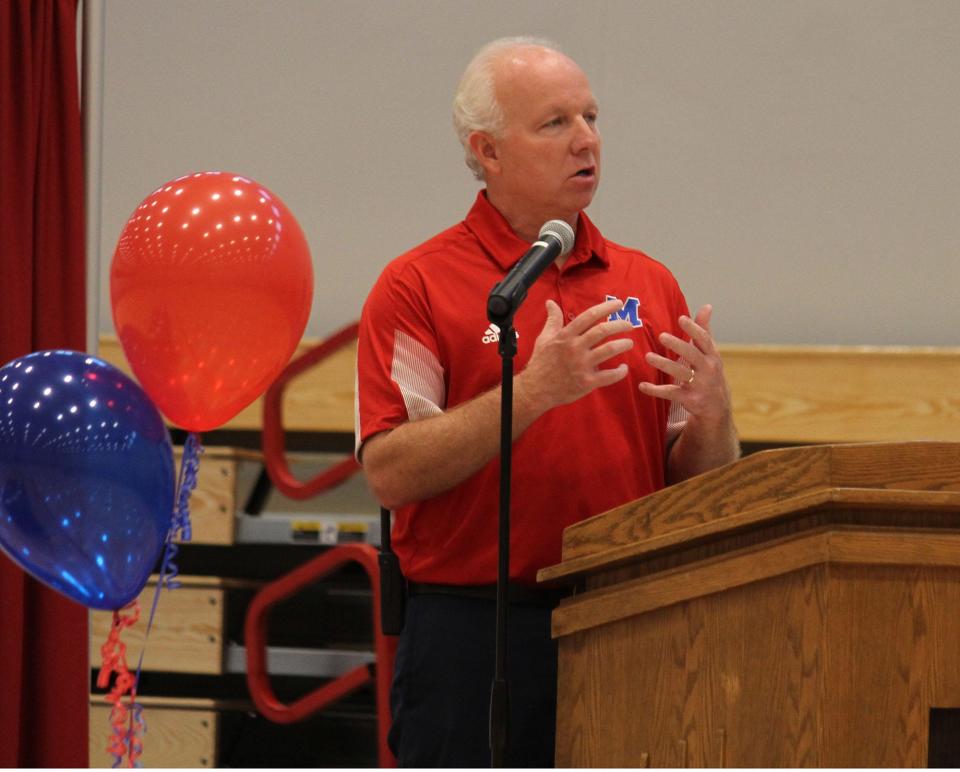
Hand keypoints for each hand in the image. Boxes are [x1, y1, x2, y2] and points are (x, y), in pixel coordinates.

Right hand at [518, 298, 634, 414]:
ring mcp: (582, 365)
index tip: (619, 304)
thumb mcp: (544, 338)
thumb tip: (550, 302)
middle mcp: (575, 348)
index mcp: (566, 336)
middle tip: (629, 324)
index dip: (606, 308)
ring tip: (629, 343)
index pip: (589, 317)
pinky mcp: (587, 382)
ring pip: (609, 350)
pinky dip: (620, 372)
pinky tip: (624, 368)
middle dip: (619, 325)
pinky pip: (609, 376)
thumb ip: (552, 319)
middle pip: (602, 331)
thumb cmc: (541, 362)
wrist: (536, 389)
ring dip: (623, 345)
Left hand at [639, 304, 731, 424]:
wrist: (717, 407)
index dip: (694, 328)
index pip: (704, 340)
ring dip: (664, 364)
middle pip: (693, 355)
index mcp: (712, 356)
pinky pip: (671, 393)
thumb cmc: (710, 373)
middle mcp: (708, 369)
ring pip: (681, 373)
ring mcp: (700, 385)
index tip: (681, 318)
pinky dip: (655, 390)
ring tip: (648, 356)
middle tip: (661, 336)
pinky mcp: (690, 399)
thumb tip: (707, 306)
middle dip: (678, 345)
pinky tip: (642, 386)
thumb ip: (704, 331)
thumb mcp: (710, 353)